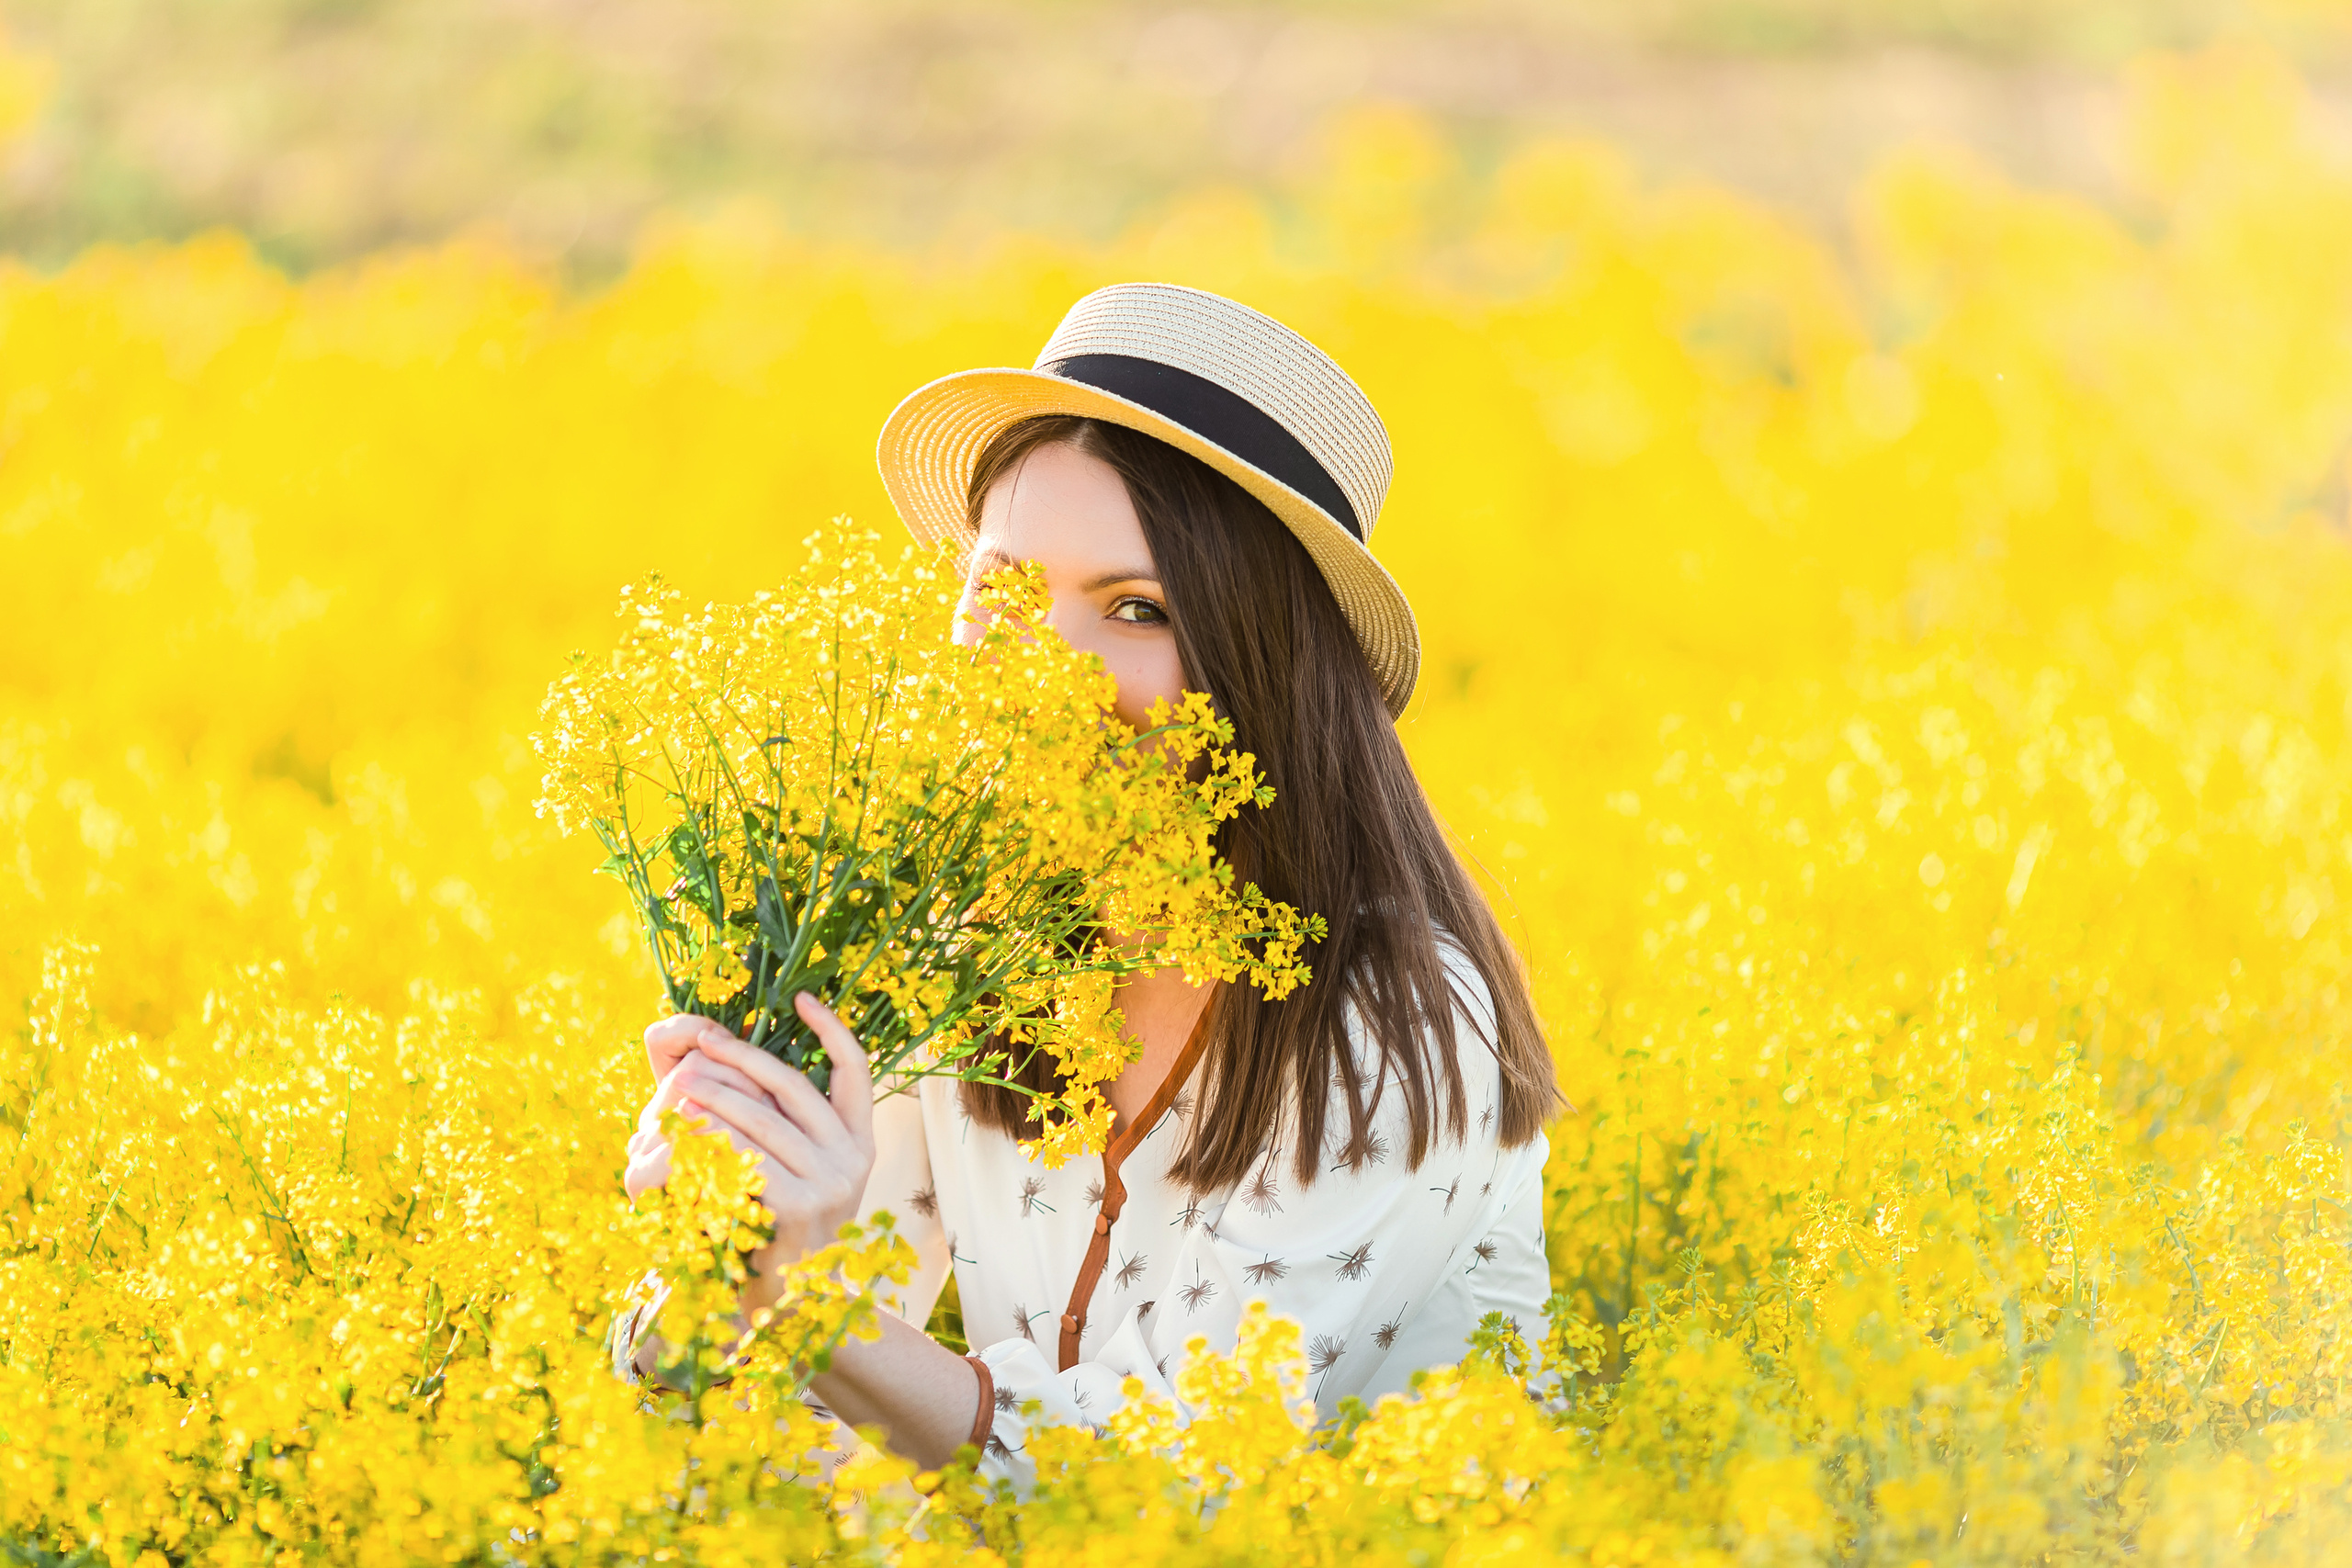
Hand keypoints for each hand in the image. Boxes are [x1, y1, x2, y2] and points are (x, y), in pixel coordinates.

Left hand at [624, 995, 876, 1321]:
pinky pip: (747, 1158)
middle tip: (698, 1045)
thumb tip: (746, 1066)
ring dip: (713, 1099)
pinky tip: (683, 1133)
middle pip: (792, 1086)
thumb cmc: (779, 1229)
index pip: (856, 1070)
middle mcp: (854, 1157)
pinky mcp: (800, 1206)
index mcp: (859, 1140)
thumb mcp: (795, 1173)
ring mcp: (832, 1182)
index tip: (803, 997)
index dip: (831, 1030)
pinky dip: (710, 1143)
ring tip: (677, 1086)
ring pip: (761, 1121)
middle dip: (741, 1058)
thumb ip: (780, 1128)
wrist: (787, 1304)